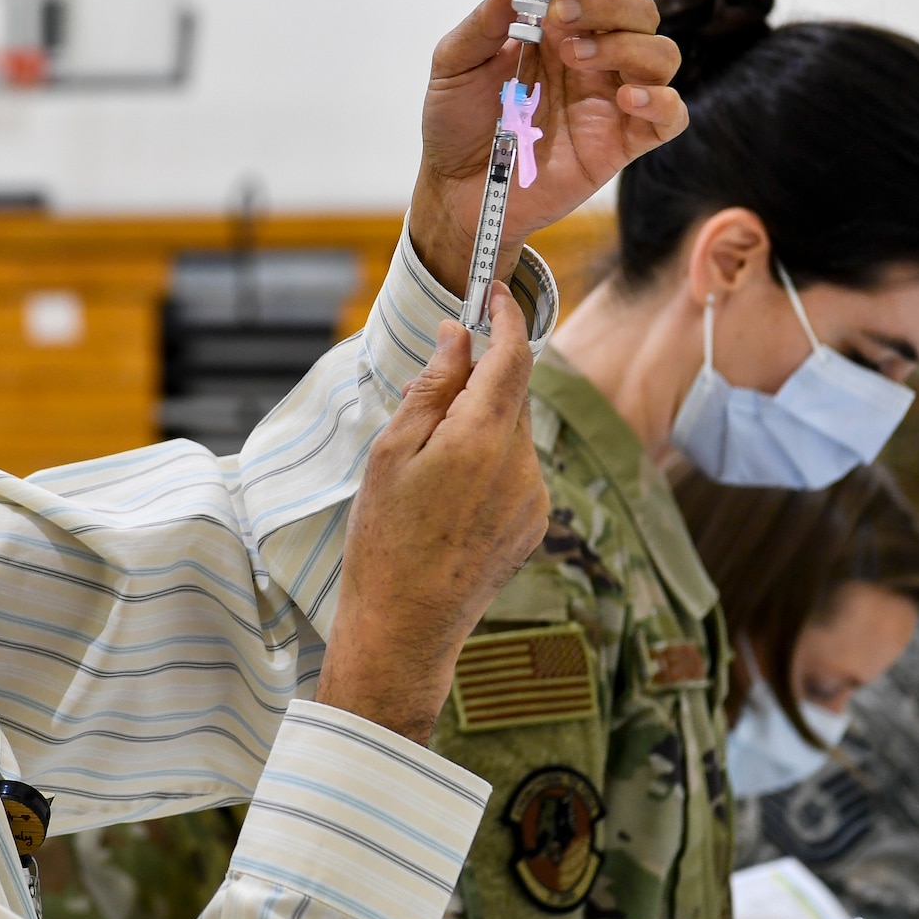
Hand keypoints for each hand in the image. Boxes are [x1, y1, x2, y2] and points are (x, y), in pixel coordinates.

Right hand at [316, 286, 549, 744]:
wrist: (406, 625)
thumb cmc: (383, 539)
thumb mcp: (392, 452)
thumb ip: (433, 387)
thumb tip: (459, 336)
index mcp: (480, 440)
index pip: (513, 356)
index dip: (508, 317)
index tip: (496, 293)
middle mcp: (520, 465)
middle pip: (513, 392)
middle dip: (477, 379)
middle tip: (424, 393)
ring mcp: (534, 497)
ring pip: (513, 431)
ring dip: (479, 423)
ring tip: (426, 461)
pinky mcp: (535, 523)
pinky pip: (516, 468)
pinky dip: (487, 461)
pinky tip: (447, 496)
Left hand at [410, 0, 685, 296]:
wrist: (456, 188)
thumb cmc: (456, 122)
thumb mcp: (455, 66)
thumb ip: (485, 22)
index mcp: (558, 29)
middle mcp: (594, 57)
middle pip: (637, 11)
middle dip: (605, 4)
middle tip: (559, 18)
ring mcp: (611, 99)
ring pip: (661, 54)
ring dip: (628, 44)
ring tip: (577, 58)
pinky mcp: (622, 142)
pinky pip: (671, 116)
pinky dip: (662, 101)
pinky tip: (626, 98)